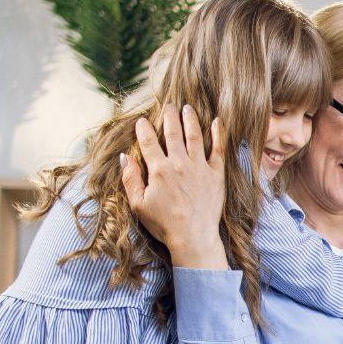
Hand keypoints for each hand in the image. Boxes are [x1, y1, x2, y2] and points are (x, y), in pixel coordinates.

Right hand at [121, 104, 227, 268]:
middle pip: (173, 132)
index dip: (144, 129)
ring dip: (190, 119)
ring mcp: (199, 167)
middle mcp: (179, 163)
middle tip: (169, 106)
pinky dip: (218, 134)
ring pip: (194, 135)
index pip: (149, 142)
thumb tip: (124, 157)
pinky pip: (218, 149)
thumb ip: (131, 178)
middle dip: (169, 116)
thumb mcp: (139, 204)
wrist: (193, 237)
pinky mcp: (216, 175)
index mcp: (159, 170)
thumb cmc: (164, 224)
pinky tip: (217, 122)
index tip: (142, 121)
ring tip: (188, 108)